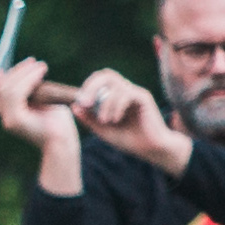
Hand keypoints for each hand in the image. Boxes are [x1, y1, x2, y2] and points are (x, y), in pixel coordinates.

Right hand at [0, 52, 77, 155]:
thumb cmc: (56, 123)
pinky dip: (28, 80)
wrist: (63, 142)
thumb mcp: (41, 103)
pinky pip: (15, 95)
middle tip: (33, 62)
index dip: (0, 77)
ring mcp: (9, 120)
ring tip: (41, 66)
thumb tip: (26, 71)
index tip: (18, 65)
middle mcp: (5, 118)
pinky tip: (40, 74)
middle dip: (16, 71)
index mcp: (8, 115)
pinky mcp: (16, 120)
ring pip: (6, 89)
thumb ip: (29, 92)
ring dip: (23, 73)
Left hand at [72, 67, 188, 166]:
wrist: (151, 150)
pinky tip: (115, 120)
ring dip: (105, 103)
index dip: (88, 86)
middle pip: (107, 74)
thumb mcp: (104, 130)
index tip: (81, 102)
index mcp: (116, 96)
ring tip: (105, 121)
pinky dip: (117, 106)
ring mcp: (135, 92)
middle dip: (92, 86)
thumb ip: (89, 119)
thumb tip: (73, 106)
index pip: (100, 80)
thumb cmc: (129, 140)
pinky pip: (126, 94)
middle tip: (86, 102)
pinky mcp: (144, 97)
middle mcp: (126, 91)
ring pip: (115, 85)